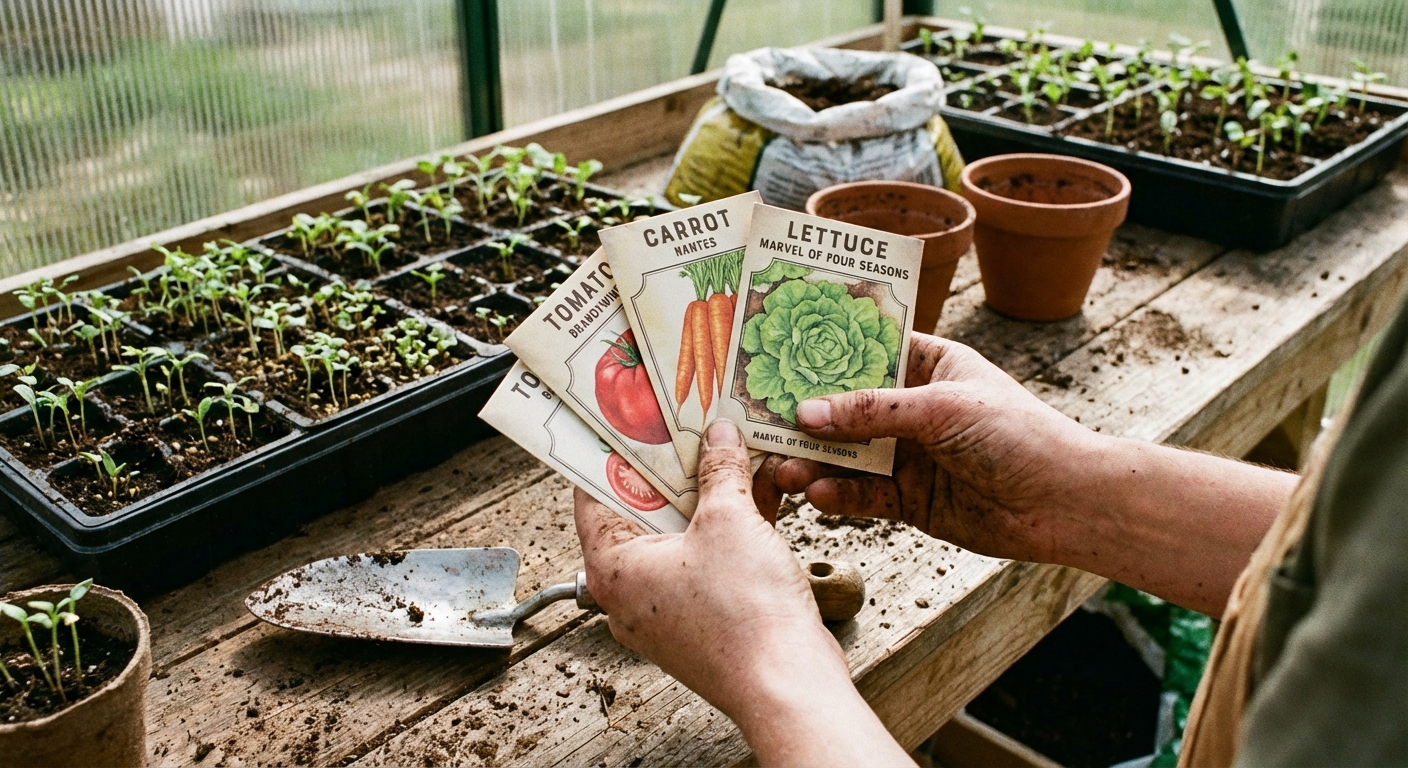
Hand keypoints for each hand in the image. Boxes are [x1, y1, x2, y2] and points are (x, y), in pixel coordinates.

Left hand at [574, 420, 911, 766]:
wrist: (789, 683)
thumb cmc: (743, 622)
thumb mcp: (730, 521)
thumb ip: (721, 471)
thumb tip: (718, 439)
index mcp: (613, 568)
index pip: (594, 493)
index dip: (615, 451)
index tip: (632, 419)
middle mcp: (632, 592)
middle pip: (643, 511)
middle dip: (677, 468)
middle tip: (691, 427)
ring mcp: (668, 608)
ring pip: (683, 534)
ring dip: (712, 494)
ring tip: (733, 450)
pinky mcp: (705, 617)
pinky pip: (710, 558)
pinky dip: (732, 527)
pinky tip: (762, 491)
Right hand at [772, 332, 1104, 564]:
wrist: (1065, 503)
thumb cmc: (1019, 435)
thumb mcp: (943, 409)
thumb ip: (874, 411)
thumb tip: (808, 411)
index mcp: (929, 365)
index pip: (864, 351)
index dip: (821, 355)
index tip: (773, 356)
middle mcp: (912, 408)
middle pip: (845, 408)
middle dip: (805, 417)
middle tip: (760, 423)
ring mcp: (909, 454)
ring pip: (847, 455)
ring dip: (815, 461)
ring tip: (784, 468)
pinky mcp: (909, 500)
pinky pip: (863, 495)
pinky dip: (839, 496)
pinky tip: (820, 496)